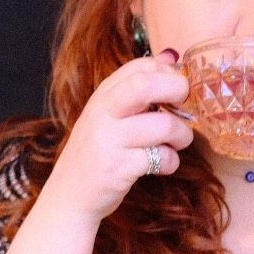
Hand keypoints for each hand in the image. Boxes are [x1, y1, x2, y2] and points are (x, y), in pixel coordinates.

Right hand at [38, 50, 193, 223]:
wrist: (69, 196)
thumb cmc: (96, 154)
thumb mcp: (107, 116)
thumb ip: (135, 90)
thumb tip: (171, 57)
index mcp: (102, 96)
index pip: (139, 67)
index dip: (168, 73)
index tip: (177, 90)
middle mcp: (103, 113)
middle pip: (145, 85)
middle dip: (177, 90)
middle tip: (185, 106)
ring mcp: (109, 140)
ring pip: (163, 125)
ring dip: (182, 135)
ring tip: (178, 143)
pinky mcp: (119, 167)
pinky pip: (161, 157)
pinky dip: (171, 161)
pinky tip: (164, 165)